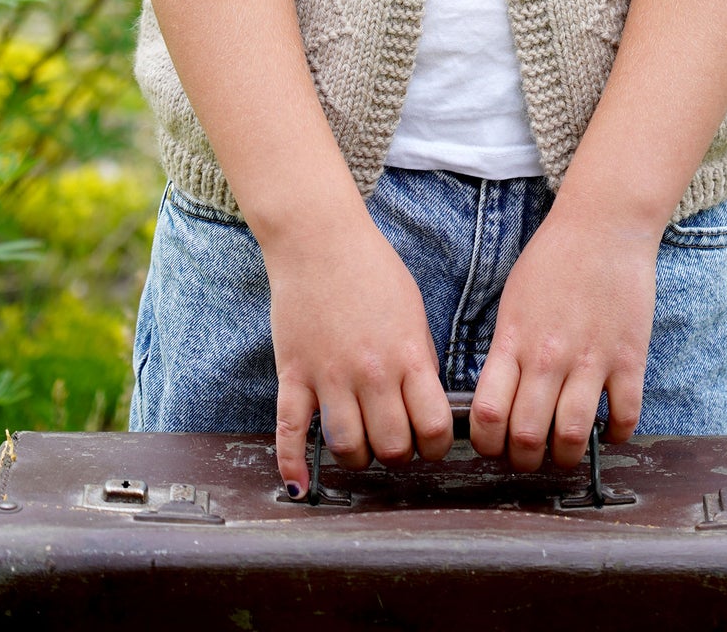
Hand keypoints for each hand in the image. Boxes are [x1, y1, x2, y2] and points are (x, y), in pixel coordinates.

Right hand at [264, 201, 452, 490]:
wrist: (319, 239)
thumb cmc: (371, 270)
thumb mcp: (413, 311)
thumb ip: (419, 359)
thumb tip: (425, 404)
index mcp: (407, 354)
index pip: (433, 426)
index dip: (437, 446)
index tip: (431, 444)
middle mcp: (370, 372)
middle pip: (392, 446)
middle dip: (398, 454)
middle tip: (395, 444)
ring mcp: (328, 376)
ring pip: (347, 447)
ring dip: (357, 458)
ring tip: (361, 449)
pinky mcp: (293, 374)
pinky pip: (290, 431)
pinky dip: (292, 464)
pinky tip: (300, 486)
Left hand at [469, 200, 656, 469]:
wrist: (604, 225)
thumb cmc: (553, 260)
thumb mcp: (513, 302)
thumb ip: (505, 351)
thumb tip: (495, 401)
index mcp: (514, 341)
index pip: (487, 414)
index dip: (486, 444)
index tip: (494, 445)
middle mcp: (549, 356)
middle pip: (527, 436)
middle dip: (523, 460)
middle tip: (529, 455)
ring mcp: (591, 359)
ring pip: (571, 436)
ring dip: (565, 457)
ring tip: (564, 451)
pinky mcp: (630, 357)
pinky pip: (624, 416)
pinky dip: (616, 435)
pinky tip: (608, 430)